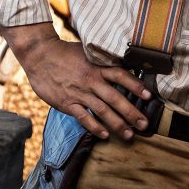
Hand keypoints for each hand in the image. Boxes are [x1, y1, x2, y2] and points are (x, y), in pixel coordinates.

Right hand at [5, 23, 151, 138]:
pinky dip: (94, 127)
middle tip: (144, 124)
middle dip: (132, 112)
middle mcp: (91, 80)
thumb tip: (120, 66)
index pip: (121, 76)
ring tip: (129, 135)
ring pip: (102, 110)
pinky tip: (104, 135)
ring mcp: (79, 92)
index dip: (136, 86)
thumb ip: (101, 61)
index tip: (149, 97)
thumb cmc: (64, 53)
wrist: (39, 55)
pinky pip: (83, 117)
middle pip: (116, 98)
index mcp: (97, 66)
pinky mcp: (67, 102)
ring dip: (117, 124)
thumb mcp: (86, 52)